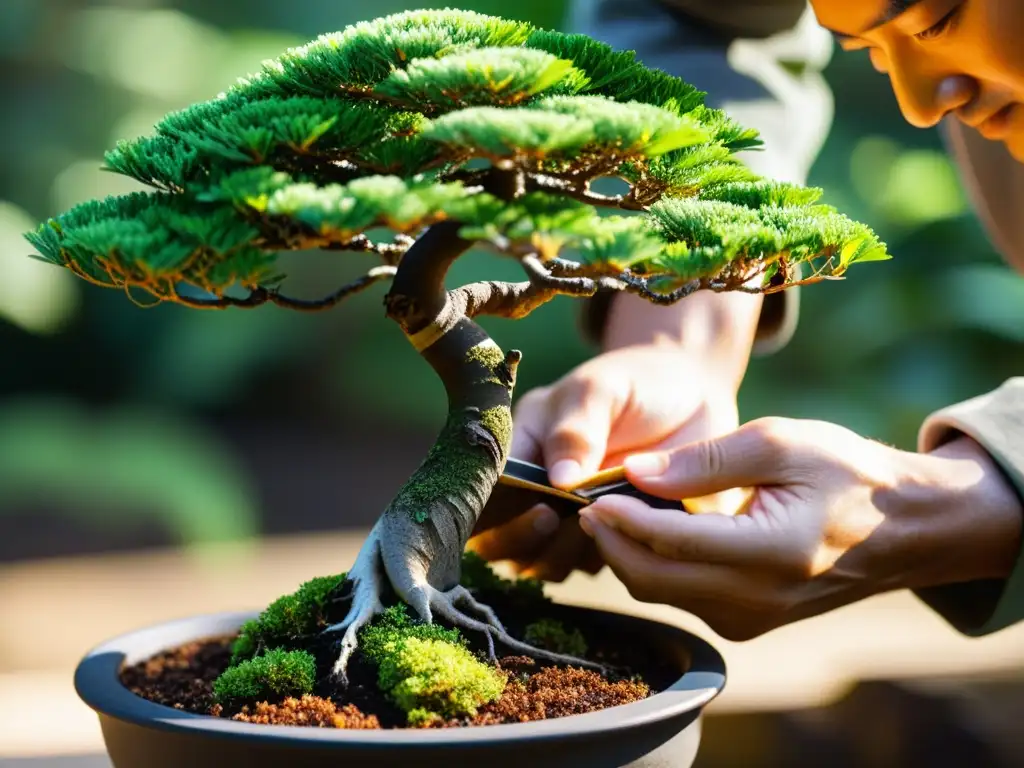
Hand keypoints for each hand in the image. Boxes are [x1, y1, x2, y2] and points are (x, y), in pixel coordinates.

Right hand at [468, 342, 743, 581]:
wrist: (693, 397)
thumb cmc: (635, 385)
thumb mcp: (601, 391)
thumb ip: (576, 430)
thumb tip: (557, 481)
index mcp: (519, 448)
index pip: (481, 491)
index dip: (492, 511)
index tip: (539, 506)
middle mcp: (533, 490)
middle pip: (496, 541)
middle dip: (521, 539)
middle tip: (556, 518)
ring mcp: (567, 521)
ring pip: (539, 564)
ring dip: (561, 554)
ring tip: (601, 520)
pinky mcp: (606, 541)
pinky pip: (587, 568)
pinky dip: (603, 559)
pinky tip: (630, 530)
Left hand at [577, 417, 1022, 640]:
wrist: (902, 526)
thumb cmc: (845, 472)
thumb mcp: (779, 443)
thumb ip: (704, 461)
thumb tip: (636, 473)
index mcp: (770, 553)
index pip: (670, 543)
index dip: (620, 517)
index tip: (587, 491)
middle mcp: (757, 600)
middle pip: (653, 579)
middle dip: (611, 541)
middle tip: (587, 503)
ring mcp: (751, 620)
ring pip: (662, 592)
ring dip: (629, 554)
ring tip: (612, 511)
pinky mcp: (747, 624)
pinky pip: (683, 598)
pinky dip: (656, 566)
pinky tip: (649, 531)